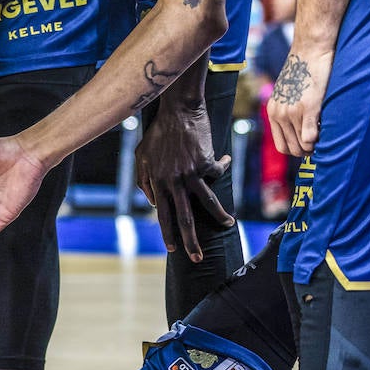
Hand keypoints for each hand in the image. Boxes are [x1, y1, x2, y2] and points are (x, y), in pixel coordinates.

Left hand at [136, 103, 233, 261]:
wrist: (177, 110)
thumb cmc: (157, 134)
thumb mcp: (141, 157)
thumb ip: (143, 181)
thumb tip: (152, 203)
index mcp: (157, 183)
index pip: (162, 215)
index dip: (168, 234)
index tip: (174, 249)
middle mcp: (173, 182)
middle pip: (184, 218)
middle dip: (191, 241)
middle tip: (198, 258)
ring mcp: (190, 174)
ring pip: (207, 202)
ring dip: (220, 215)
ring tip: (228, 224)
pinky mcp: (206, 162)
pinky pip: (218, 172)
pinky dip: (222, 167)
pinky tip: (223, 161)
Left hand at [266, 51, 329, 156]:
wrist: (310, 50)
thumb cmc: (304, 70)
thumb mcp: (288, 92)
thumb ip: (289, 109)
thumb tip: (299, 127)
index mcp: (273, 112)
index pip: (282, 146)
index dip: (297, 150)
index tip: (310, 145)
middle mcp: (279, 115)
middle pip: (291, 149)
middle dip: (307, 152)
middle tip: (321, 144)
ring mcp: (292, 112)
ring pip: (302, 146)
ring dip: (315, 146)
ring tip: (326, 136)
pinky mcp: (308, 108)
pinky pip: (310, 137)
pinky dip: (320, 140)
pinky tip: (328, 130)